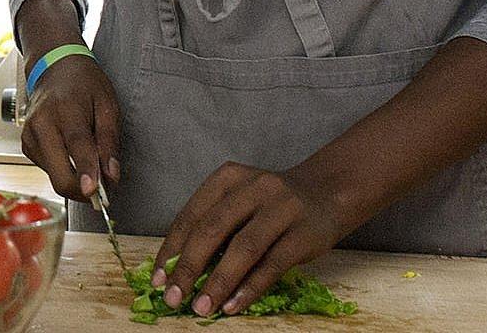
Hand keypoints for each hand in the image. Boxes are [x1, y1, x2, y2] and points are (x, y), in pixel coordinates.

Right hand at [20, 52, 120, 202]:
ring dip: (75, 180)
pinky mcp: (26, 145)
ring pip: (54, 176)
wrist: (54, 68)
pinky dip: (63, 169)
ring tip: (89, 161)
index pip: (77, 146)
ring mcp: (30, 136)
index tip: (95, 192)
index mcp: (65, 109)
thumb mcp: (107, 105)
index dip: (87, 172)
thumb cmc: (84, 84)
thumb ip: (109, 141)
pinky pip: (48, 169)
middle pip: (59, 173)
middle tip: (104, 191)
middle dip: (83, 190)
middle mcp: (42, 124)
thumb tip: (111, 175)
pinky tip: (71, 152)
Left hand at [152, 161, 348, 317]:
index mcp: (228, 178)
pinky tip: (232, 305)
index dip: (171, 249)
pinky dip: (249, 288)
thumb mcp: (240, 201)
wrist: (327, 193)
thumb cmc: (271, 204)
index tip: (158, 279)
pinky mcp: (303, 234)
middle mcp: (253, 188)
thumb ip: (213, 227)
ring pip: (243, 249)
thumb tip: (177, 271)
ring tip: (202, 307)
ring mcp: (281, 209)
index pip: (191, 216)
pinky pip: (272, 265)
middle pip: (212, 230)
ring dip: (218, 282)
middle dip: (188, 267)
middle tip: (173, 297)